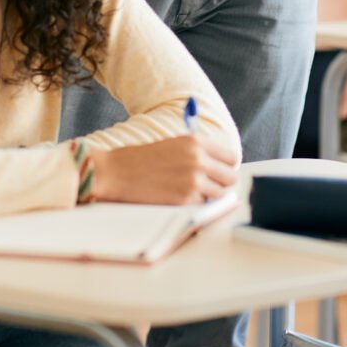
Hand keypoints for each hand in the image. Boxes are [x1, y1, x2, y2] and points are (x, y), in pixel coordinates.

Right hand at [92, 134, 237, 204]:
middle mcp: (199, 159)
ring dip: (209, 195)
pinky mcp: (185, 199)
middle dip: (221, 182)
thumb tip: (222, 167)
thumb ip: (198, 152)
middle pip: (230, 177)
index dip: (225, 166)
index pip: (231, 156)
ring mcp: (194, 180)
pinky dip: (195, 204)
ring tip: (190, 191)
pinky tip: (178, 197)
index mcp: (196, 141)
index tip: (219, 172)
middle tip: (208, 185)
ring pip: (220, 193)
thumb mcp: (174, 145)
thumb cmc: (142, 159)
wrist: (116, 172)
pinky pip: (204, 204)